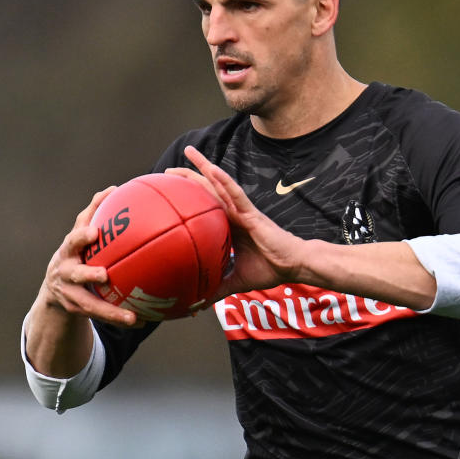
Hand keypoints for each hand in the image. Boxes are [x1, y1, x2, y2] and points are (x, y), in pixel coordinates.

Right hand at [38, 186, 146, 328]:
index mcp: (69, 251)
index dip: (82, 237)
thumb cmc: (76, 253)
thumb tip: (114, 188)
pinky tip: (142, 321)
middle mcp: (66, 273)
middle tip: (103, 275)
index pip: (73, 241)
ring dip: (110, 311)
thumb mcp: (80, 235)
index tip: (94, 233)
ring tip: (131, 318)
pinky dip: (120, 318)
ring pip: (89, 304)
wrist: (54, 289)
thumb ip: (93, 214)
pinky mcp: (78, 310)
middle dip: (87, 274)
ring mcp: (70, 294)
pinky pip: (101, 315)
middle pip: (74, 274)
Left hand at [179, 145, 311, 298]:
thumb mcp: (235, 281)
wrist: (293, 265)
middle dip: (187, 178)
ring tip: (188, 153)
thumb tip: (195, 305)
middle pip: (206, 190)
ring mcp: (242, 210)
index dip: (186, 198)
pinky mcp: (252, 213)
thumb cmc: (270, 268)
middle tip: (166, 170)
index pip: (203, 207)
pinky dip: (224, 181)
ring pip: (219, 184)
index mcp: (227, 226)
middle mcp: (232, 214)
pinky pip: (236, 194)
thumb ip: (216, 289)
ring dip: (203, 167)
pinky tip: (213, 169)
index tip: (167, 193)